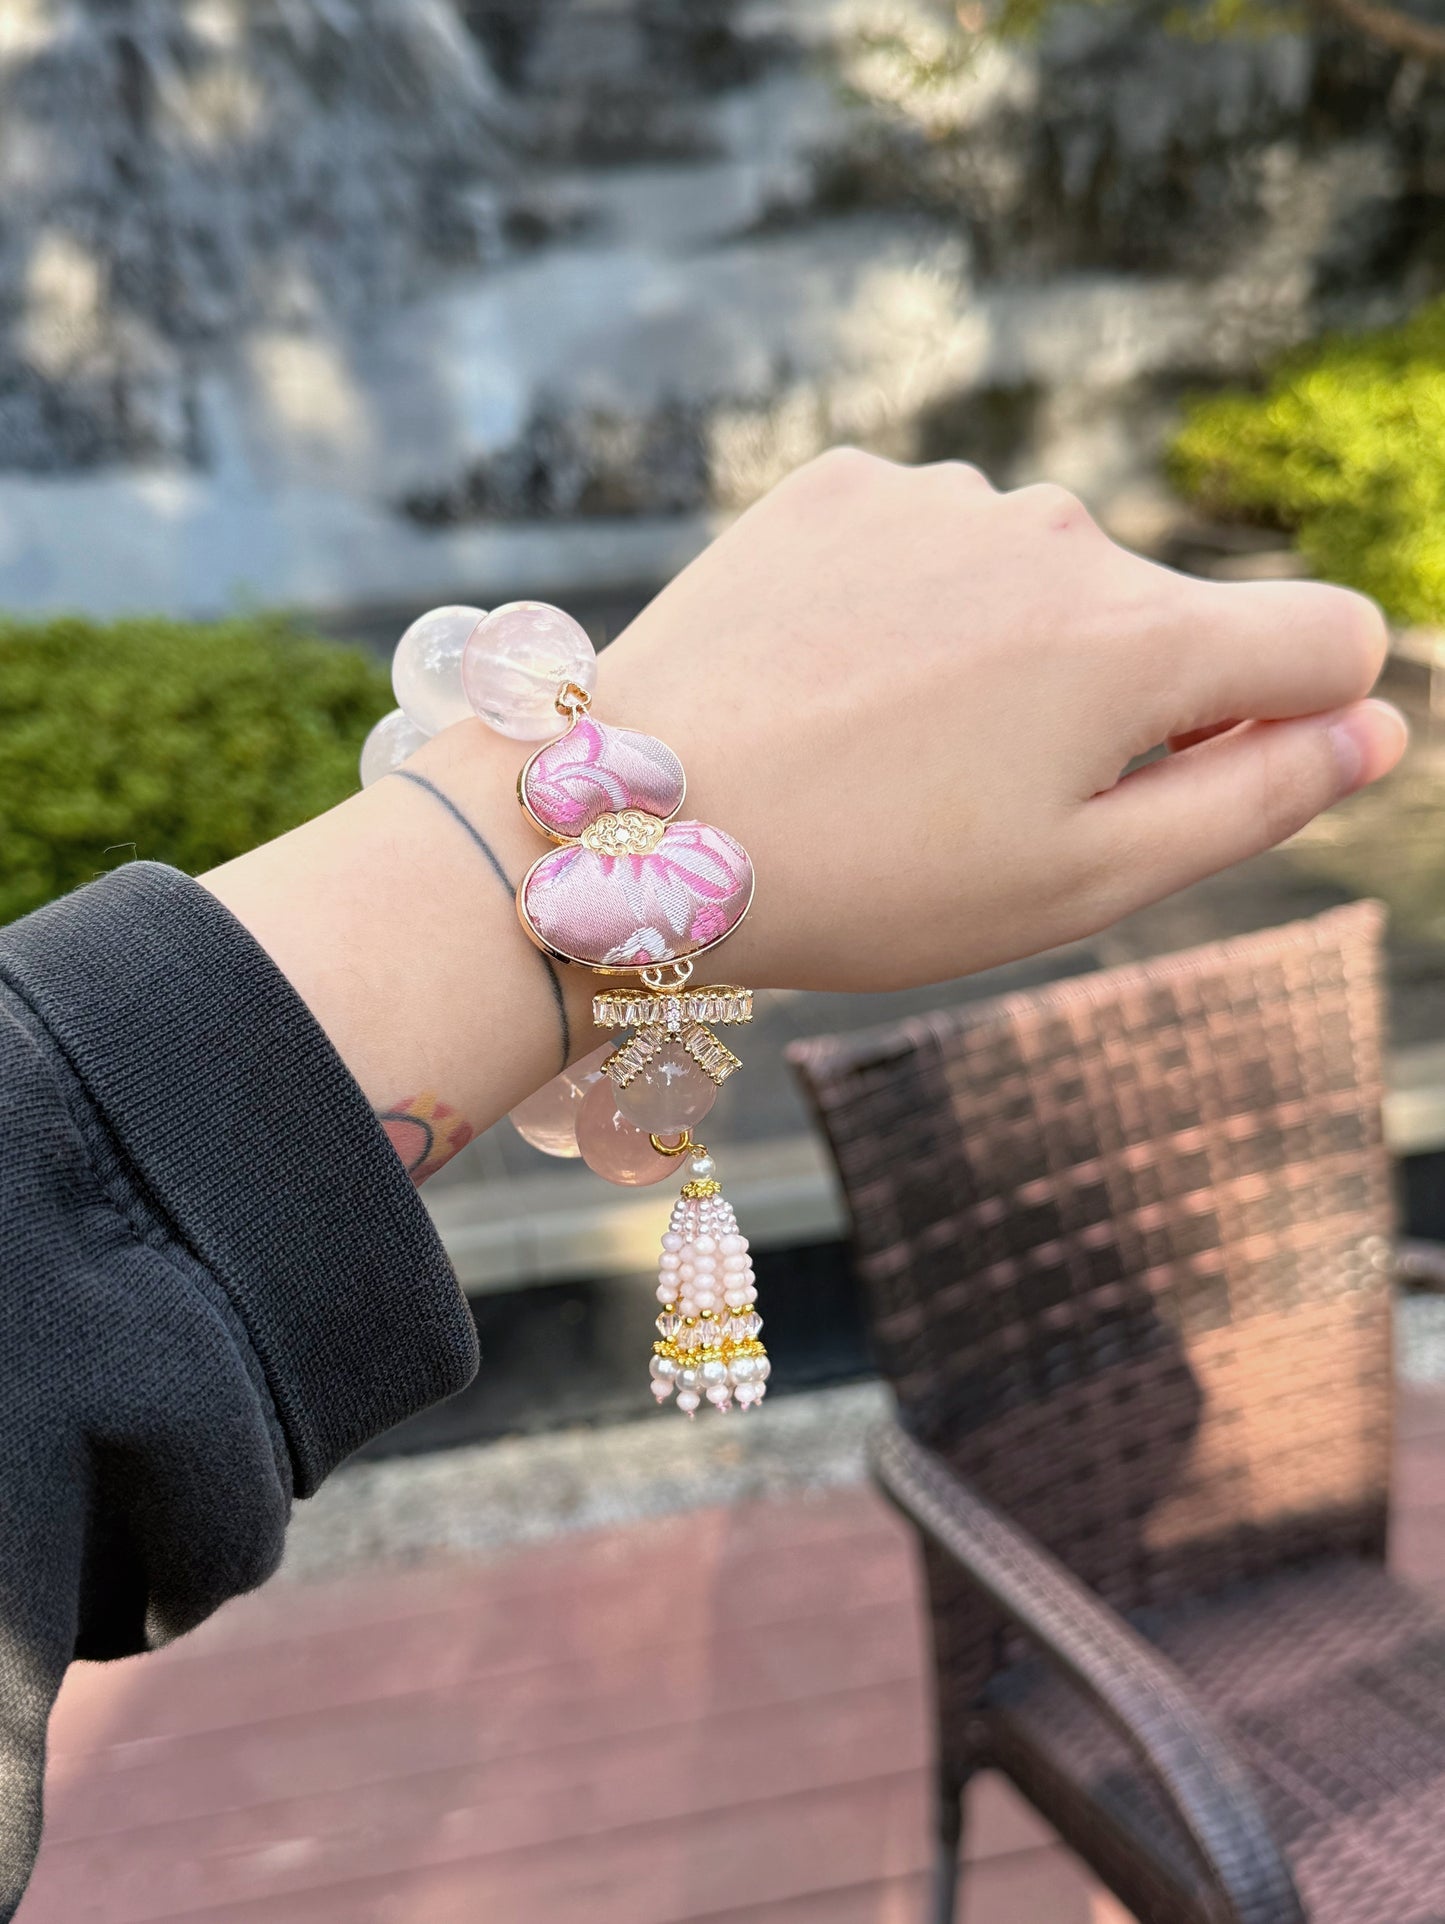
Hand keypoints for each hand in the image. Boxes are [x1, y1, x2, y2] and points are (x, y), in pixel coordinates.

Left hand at [204, 450, 1406, 1166]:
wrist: (632, 827)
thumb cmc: (870, 882)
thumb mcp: (1082, 882)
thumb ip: (1256, 800)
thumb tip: (1375, 729)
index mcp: (1140, 642)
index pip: (1328, 637)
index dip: (1298, 718)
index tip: (1208, 773)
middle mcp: (1059, 532)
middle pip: (1166, 618)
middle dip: (1124, 706)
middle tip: (987, 803)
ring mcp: (943, 493)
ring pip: (1044, 577)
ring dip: (1013, 653)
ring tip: (895, 748)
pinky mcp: (845, 482)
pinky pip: (938, 540)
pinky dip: (917, 606)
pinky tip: (837, 681)